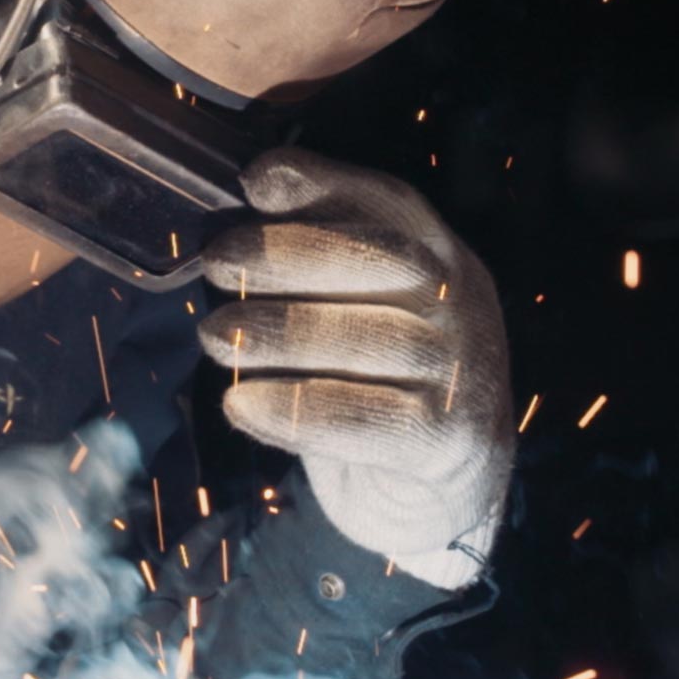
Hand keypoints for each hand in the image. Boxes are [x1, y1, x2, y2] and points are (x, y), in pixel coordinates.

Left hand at [200, 148, 513, 588]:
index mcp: (439, 259)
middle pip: (382, 261)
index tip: (256, 183)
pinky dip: (293, 409)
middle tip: (218, 267)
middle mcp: (462, 305)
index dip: (325, 184)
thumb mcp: (352, 314)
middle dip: (289, 255)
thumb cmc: (374, 388)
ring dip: (280, 333)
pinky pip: (364, 419)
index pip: (391, 205)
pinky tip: (239, 403)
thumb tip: (253, 198)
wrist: (435, 494)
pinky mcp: (449, 442)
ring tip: (215, 335)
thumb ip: (313, 267)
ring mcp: (463, 373)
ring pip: (369, 340)